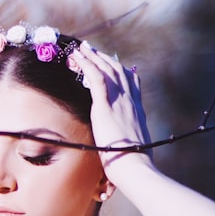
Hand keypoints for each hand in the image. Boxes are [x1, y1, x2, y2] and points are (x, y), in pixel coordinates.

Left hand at [70, 42, 152, 170]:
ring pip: (107, 70)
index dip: (121, 70)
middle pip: (118, 71)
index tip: (112, 62)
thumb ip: (127, 140)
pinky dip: (86, 64)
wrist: (134, 166)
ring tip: (80, 49)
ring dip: (92, 57)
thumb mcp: (134, 147)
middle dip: (103, 59)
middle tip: (90, 50)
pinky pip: (96, 78)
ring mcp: (120, 101)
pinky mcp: (106, 106)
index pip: (131, 83)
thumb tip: (124, 146)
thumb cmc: (132, 164)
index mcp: (137, 110)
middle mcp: (130, 101)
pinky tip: (77, 56)